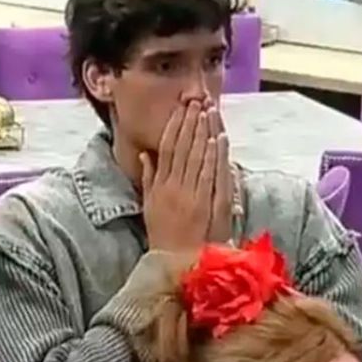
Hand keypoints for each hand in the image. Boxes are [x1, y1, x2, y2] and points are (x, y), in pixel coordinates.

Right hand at [140, 100, 227, 254]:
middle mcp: (173, 187)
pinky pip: (209, 174)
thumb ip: (148, 179)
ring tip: (206, 110)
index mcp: (159, 186)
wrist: (176, 262)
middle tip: (195, 100)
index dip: (175, 126)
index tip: (181, 108)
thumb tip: (145, 155)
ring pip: (196, 156)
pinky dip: (213, 155)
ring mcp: (190, 194)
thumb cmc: (164, 236)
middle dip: (189, 122)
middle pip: (182, 147)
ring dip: (202, 132)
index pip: (167, 148)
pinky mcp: (205, 203)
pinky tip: (216, 138)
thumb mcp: (150, 206)